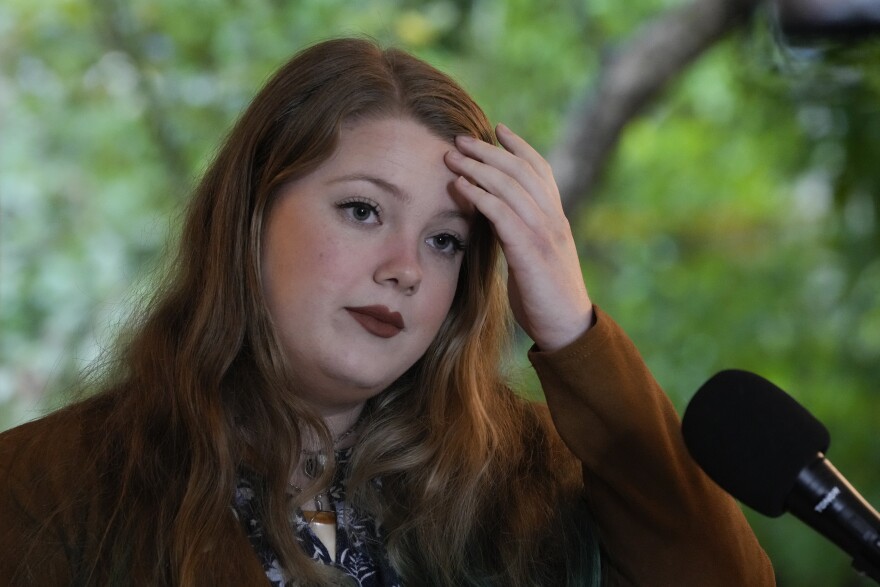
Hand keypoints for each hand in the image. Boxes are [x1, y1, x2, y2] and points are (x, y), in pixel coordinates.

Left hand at [444, 123, 593, 350]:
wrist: (567, 328)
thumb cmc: (546, 296)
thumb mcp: (536, 258)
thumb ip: (522, 234)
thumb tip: (498, 221)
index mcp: (555, 218)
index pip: (540, 170)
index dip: (519, 146)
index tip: (497, 128)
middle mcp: (552, 219)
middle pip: (520, 170)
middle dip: (489, 151)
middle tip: (461, 137)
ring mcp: (543, 234)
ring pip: (509, 186)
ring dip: (477, 167)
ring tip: (452, 155)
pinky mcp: (530, 252)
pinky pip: (502, 214)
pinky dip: (479, 195)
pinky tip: (460, 185)